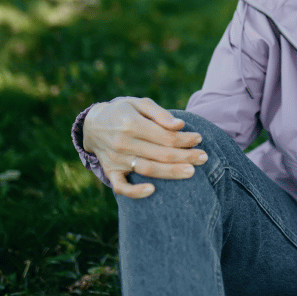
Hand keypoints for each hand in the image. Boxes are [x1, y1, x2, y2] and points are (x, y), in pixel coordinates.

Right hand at [82, 97, 207, 198]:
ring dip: (171, 172)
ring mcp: (116, 159)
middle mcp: (123, 143)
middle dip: (185, 156)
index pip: (164, 136)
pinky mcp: (110, 172)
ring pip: (148, 170)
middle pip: (160, 154)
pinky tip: (152, 190)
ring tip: (192, 172)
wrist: (92, 125)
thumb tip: (180, 125)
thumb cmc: (123, 111)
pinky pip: (121, 187)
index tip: (199, 138)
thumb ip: (160, 113)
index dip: (184, 139)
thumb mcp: (139, 103)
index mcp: (131, 123)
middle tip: (204, 157)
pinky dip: (136, 191)